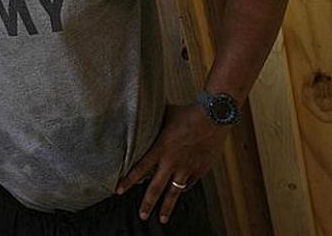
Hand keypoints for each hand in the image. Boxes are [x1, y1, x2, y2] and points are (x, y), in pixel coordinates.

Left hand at [115, 103, 228, 223]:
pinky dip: (183, 188)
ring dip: (167, 207)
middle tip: (142, 216)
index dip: (128, 181)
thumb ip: (154, 124)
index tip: (118, 191)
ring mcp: (186, 168)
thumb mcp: (164, 116)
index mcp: (160, 148)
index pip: (139, 169)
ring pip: (174, 192)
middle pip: (155, 188)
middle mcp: (171, 162)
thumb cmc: (186, 113)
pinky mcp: (200, 169)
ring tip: (162, 219)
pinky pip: (189, 183)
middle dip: (147, 204)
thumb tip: (142, 118)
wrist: (212, 117)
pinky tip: (179, 192)